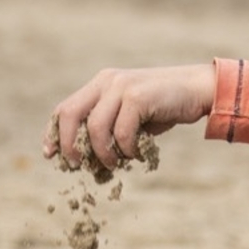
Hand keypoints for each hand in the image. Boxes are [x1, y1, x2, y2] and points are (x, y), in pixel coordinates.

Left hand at [44, 64, 213, 169]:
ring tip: (116, 164)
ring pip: (95, 128)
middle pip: (69, 114)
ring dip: (103, 154)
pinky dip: (127, 150)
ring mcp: (121, 86)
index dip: (53, 133)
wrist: (198, 89)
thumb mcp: (131, 116)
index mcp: (101, 84)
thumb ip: (109, 128)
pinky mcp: (137, 97)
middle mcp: (106, 82)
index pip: (65, 107)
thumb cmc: (164, 107)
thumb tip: (86, 158)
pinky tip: (140, 155)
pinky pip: (121, 133)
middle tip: (76, 166)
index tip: (50, 155)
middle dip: (68, 145)